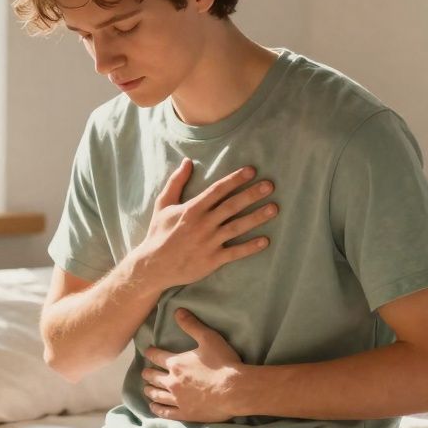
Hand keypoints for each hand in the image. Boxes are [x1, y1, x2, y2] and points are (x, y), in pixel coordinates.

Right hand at [133, 159, 276, 291]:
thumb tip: (187, 161)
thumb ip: (176, 182)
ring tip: (274, 208)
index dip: (235, 179)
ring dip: (257, 217)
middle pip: (232, 206)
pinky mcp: (212, 260)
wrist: (153, 266)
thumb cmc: (158, 233)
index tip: (252, 171)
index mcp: (192, 209)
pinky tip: (266, 240)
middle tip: (270, 185)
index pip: (217, 190)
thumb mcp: (163, 204)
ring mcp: (209, 242)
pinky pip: (235, 252)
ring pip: (237, 227)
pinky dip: (250, 247)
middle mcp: (203, 224)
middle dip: (252, 194)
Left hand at [141, 308, 246, 422]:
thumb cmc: (223, 363)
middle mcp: (172, 381)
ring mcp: (177, 399)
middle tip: (145, 373)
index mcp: (176, 363)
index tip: (148, 352)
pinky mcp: (185, 413)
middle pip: (153, 377)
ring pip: (157, 395)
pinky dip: (157, 409)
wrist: (235, 390)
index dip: (151, 353)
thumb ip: (192, 325)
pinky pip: (166, 412)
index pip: (156, 356)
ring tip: (146, 389)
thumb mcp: (208, 338)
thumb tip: (177, 311)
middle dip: (148, 373)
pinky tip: (154, 408)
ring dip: (150, 391)